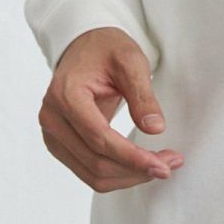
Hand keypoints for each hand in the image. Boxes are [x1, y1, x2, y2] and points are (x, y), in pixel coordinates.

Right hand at [37, 26, 183, 190]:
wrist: (84, 46)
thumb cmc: (107, 49)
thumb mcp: (130, 61)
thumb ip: (142, 95)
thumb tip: (155, 129)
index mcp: (65, 95)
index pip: (100, 138)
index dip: (132, 157)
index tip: (164, 166)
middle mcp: (52, 118)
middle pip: (96, 162)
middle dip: (136, 170)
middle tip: (170, 165)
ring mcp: (52, 134)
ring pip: (92, 174)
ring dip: (128, 177)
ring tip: (160, 165)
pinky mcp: (59, 144)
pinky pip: (87, 170)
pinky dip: (116, 173)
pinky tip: (140, 164)